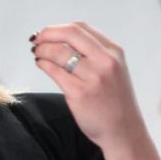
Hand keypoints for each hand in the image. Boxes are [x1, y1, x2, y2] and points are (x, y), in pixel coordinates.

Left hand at [29, 22, 148, 148]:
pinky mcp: (79, 93)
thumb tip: (58, 38)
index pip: (81, 28)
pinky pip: (54, 71)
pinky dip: (43, 64)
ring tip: (37, 53)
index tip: (47, 34)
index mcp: (114, 52)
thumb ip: (93, 53)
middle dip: (47, 34)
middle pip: (70, 33)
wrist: (124, 131)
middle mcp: (105, 61)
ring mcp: (93, 77)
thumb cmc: (114, 101)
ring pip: (58, 52)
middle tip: (36, 40)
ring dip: (42, 49)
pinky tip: (41, 64)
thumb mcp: (113, 70)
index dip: (58, 28)